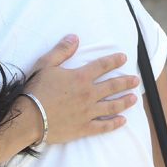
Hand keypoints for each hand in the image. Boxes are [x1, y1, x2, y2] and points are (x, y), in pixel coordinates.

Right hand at [23, 35, 138, 144]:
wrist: (29, 118)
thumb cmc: (36, 90)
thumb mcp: (46, 65)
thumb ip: (62, 51)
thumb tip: (75, 38)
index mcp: (80, 78)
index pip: (102, 66)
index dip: (113, 60)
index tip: (124, 58)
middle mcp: (88, 94)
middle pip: (112, 86)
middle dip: (126, 82)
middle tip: (136, 80)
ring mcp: (88, 112)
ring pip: (112, 106)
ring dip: (124, 101)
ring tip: (134, 98)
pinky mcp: (84, 128)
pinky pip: (103, 126)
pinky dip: (114, 123)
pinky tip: (122, 121)